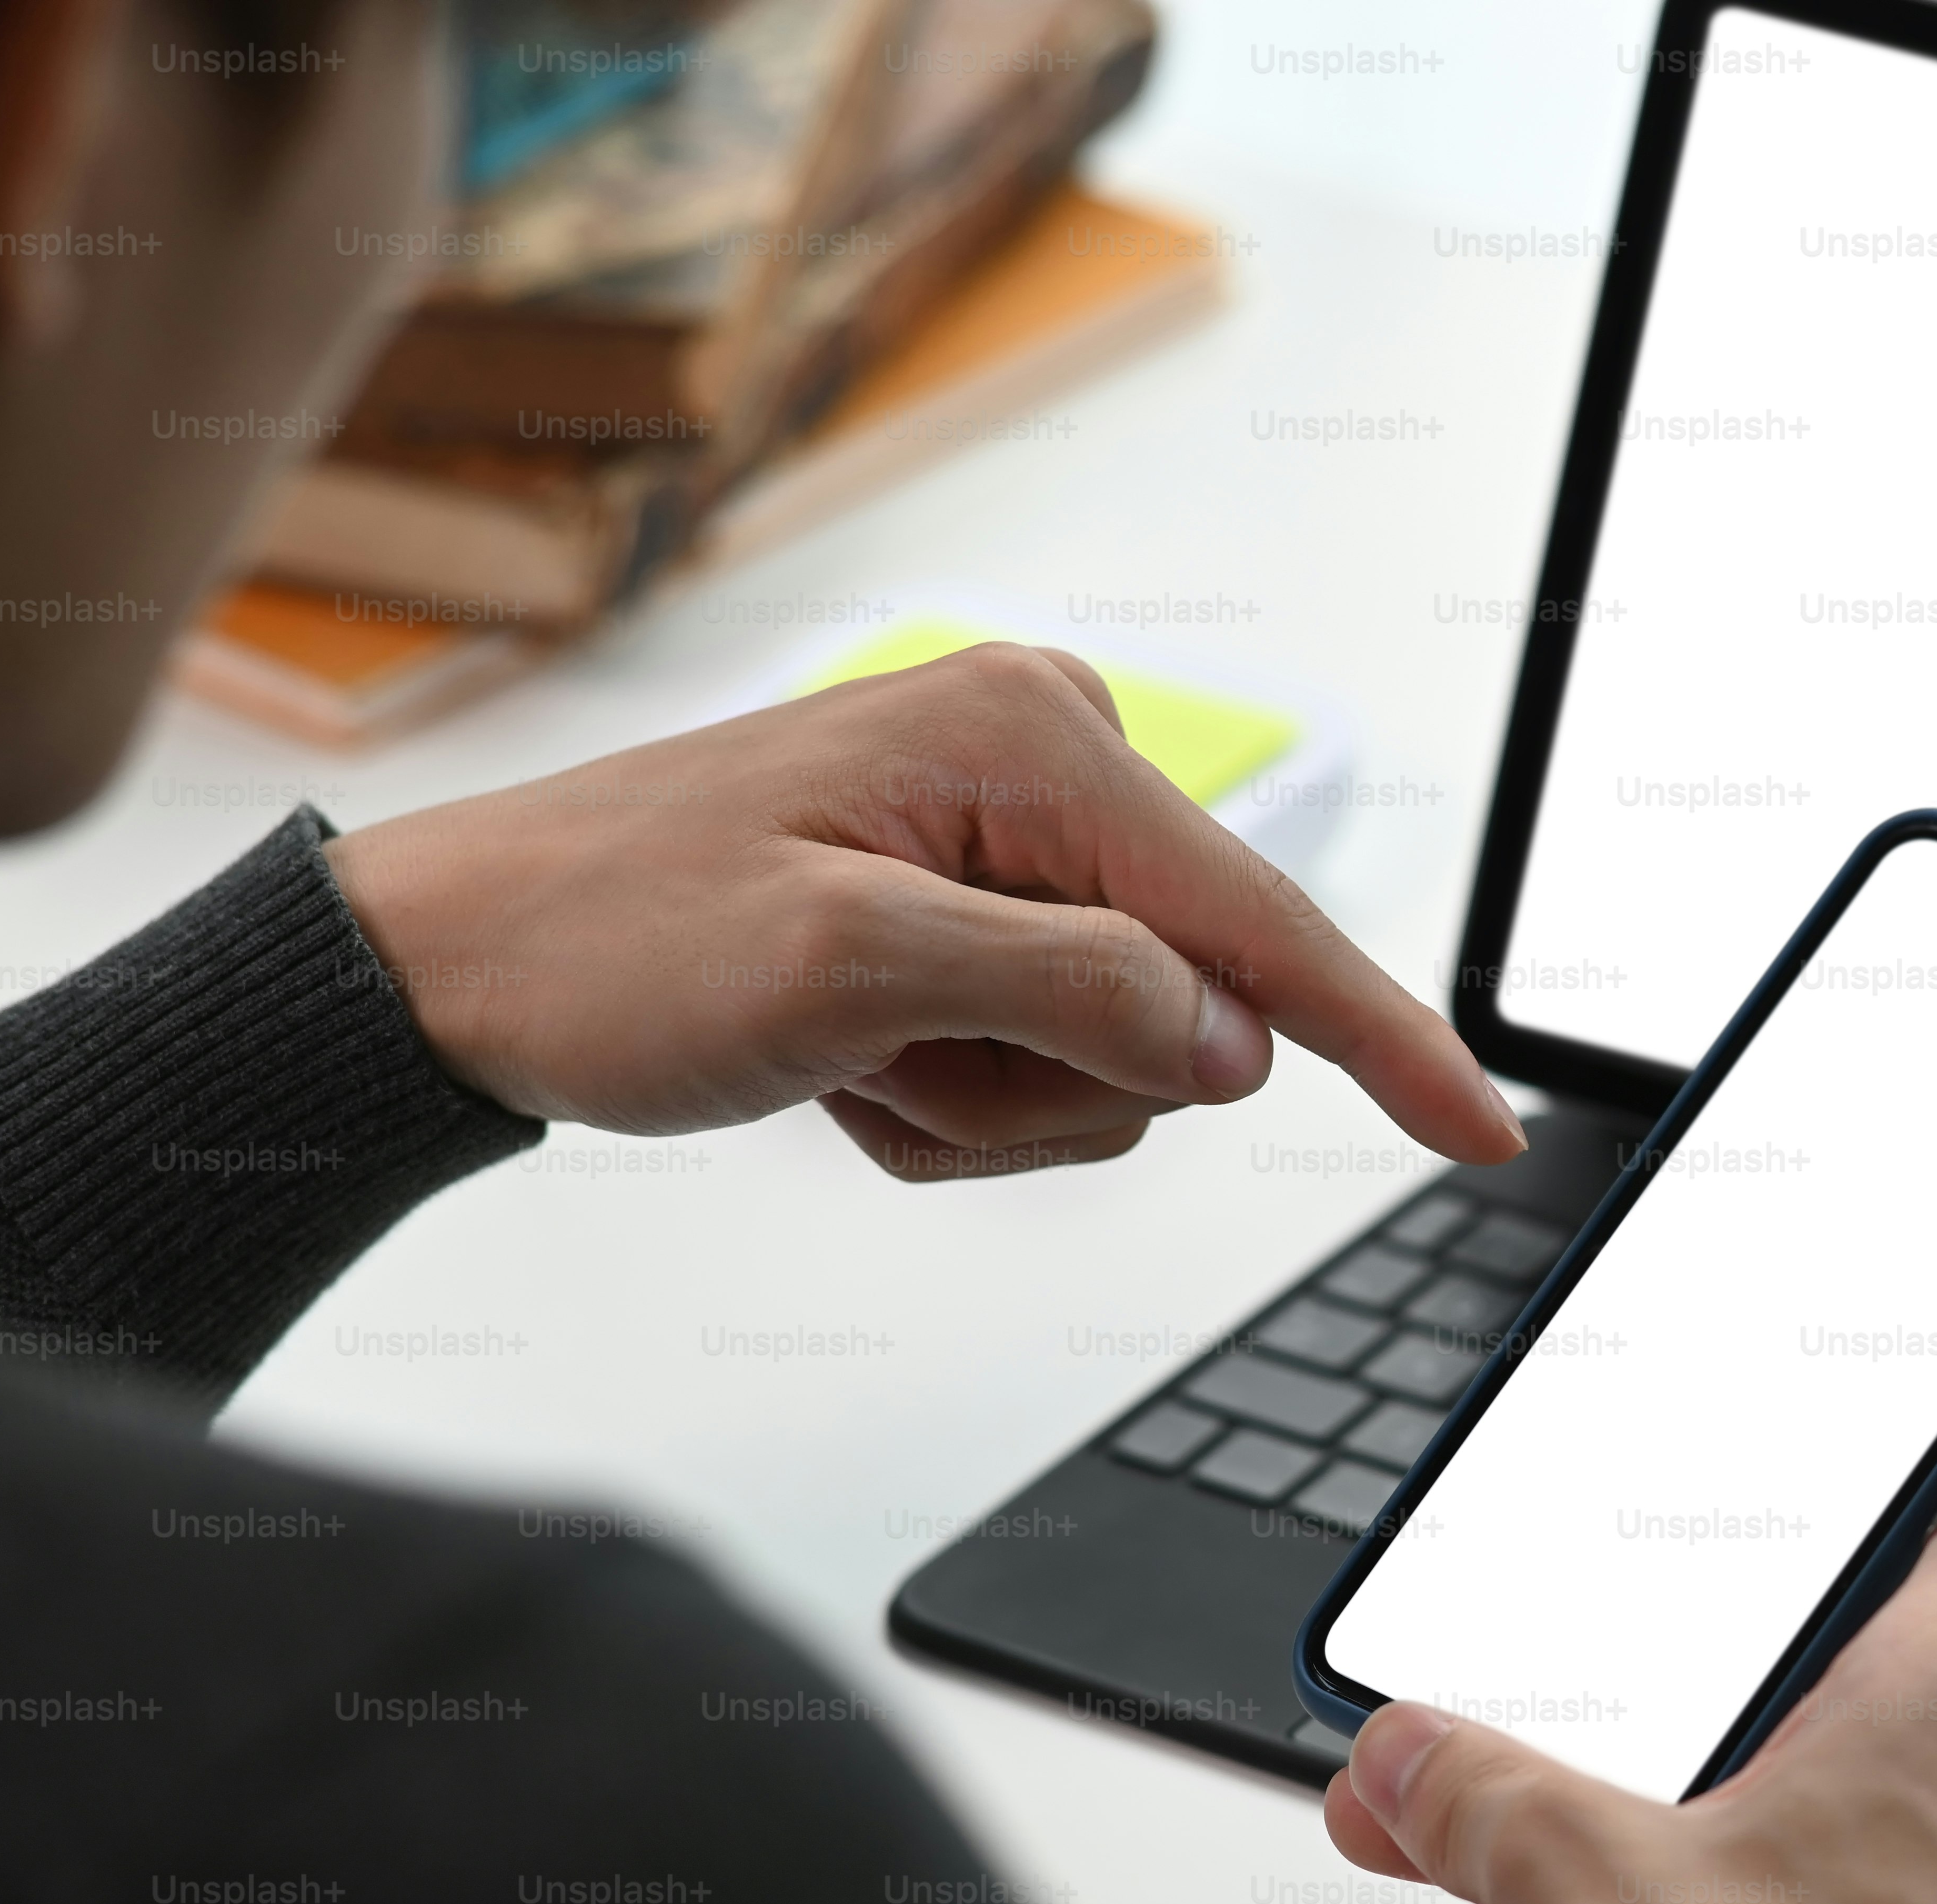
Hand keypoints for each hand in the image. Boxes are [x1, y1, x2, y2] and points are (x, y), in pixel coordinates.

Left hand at [323, 641, 1525, 1178]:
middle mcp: (1045, 764)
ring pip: (1116, 1065)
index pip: (1256, 924)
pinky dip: (943, 1099)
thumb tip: (1227, 1039)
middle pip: (1183, 1011)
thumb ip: (1068, 993)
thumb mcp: (843, 972)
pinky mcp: (979, 912)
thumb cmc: (611, 945)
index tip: (1479, 1131)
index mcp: (1032, 739)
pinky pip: (1045, 1067)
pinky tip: (837, 1059)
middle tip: (885, 1069)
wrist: (457, 965)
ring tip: (845, 1061)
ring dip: (982, 1104)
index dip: (1381, 1040)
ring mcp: (1013, 841)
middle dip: (1048, 1084)